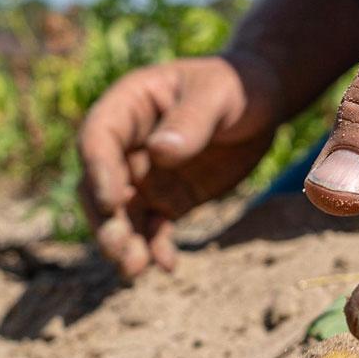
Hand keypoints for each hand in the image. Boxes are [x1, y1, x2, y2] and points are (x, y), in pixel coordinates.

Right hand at [78, 55, 279, 277]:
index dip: (99, 171)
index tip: (112, 202)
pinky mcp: (168, 200)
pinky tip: (167, 265)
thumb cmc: (234, 86)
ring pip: (123, 215)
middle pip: (101, 186)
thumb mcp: (217, 94)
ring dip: (124, 243)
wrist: (260, 105)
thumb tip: (159, 153)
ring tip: (134, 271)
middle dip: (106, 221)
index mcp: (128, 107)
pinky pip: (154, 228)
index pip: (99, 140)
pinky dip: (156, 247)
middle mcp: (127, 146)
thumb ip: (191, 121)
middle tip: (118, 250)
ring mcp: (145, 176)